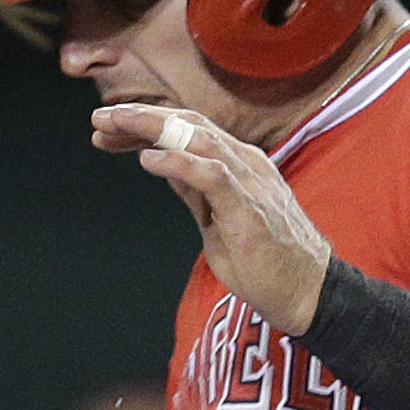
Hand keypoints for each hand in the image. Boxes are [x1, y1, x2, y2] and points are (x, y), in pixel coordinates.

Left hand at [92, 102, 331, 333]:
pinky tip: (149, 160)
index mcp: (239, 163)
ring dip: (152, 127)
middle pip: (188, 123)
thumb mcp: (216, 217)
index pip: (187, 128)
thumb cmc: (266, 259)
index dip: (146, 123)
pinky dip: (179, 163)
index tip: (108, 128)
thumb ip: (194, 188)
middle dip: (141, 117)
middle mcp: (246, 164)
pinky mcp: (250, 210)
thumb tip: (162, 162)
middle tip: (100, 118)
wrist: (308, 293)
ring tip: (114, 124)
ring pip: (198, 138)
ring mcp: (250, 183)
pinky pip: (212, 175)